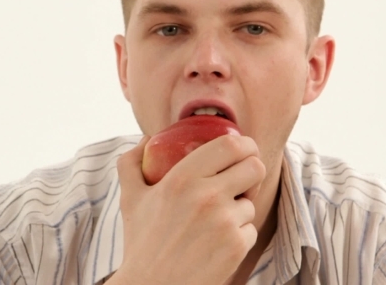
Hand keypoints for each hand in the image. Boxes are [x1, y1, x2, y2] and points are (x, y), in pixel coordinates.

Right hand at [111, 134, 265, 284]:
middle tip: (241, 179)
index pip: (230, 145)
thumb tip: (147, 139)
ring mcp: (225, 222)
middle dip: (252, 170)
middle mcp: (208, 196)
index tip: (243, 149)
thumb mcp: (130, 198)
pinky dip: (238, 234)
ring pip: (251, 202)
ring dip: (239, 208)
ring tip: (216, 220)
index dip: (245, 143)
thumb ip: (131, 163)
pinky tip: (217, 242)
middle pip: (255, 167)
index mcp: (183, 178)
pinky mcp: (237, 247)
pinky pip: (250, 229)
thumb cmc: (141, 243)